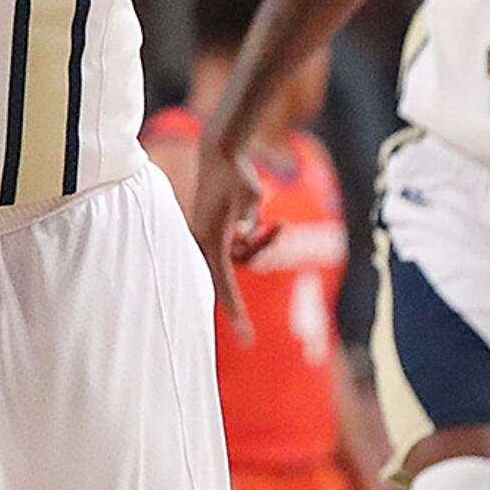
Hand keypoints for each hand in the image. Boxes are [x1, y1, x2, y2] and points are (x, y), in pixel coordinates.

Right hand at [182, 144, 262, 341]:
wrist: (219, 151)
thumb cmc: (234, 173)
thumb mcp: (250, 194)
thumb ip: (249, 214)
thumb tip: (248, 232)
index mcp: (211, 238)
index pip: (224, 284)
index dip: (236, 312)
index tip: (247, 339)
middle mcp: (208, 241)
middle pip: (240, 267)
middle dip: (263, 251)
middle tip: (281, 229)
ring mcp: (213, 236)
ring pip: (244, 256)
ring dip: (264, 245)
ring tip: (279, 224)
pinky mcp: (220, 229)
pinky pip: (243, 245)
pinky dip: (258, 237)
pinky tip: (272, 222)